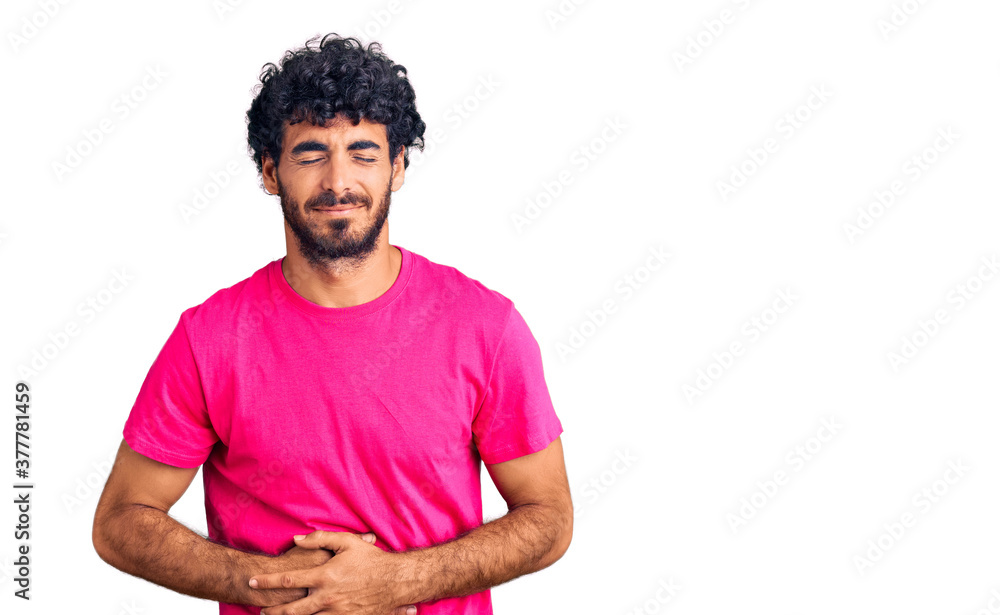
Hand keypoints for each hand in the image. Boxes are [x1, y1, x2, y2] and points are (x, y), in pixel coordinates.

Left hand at [253, 533, 369, 606]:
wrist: (396, 582)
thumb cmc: (372, 560)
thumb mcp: (347, 542)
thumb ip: (320, 538)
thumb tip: (297, 539)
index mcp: (325, 576)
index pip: (288, 579)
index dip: (267, 582)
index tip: (252, 582)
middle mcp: (327, 597)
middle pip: (291, 609)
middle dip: (273, 610)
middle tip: (260, 610)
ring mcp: (336, 613)